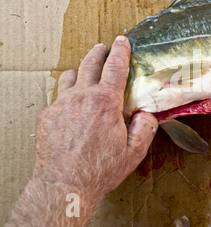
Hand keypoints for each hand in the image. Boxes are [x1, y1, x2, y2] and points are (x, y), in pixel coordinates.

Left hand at [34, 36, 157, 200]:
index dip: (120, 51)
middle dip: (98, 52)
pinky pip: (58, 97)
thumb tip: (147, 114)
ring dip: (79, 72)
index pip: (114, 67)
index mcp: (105, 102)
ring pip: (69, 77)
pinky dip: (67, 95)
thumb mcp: (133, 152)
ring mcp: (61, 105)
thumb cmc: (99, 170)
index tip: (122, 41)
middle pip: (89, 64)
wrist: (64, 185)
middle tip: (103, 48)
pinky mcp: (47, 116)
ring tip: (84, 75)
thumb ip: (145, 129)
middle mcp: (81, 98)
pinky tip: (73, 107)